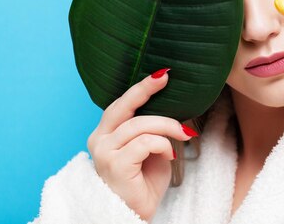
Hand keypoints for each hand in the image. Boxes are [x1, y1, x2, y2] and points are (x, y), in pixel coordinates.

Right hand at [86, 68, 197, 221]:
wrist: (133, 216)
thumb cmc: (142, 184)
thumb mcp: (150, 151)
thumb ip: (152, 131)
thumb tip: (170, 108)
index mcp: (105, 133)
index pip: (121, 104)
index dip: (140, 88)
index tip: (161, 74)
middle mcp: (100, 139)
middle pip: (123, 106)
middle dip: (145, 89)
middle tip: (165, 78)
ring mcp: (104, 152)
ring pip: (140, 125)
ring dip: (167, 125)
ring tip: (183, 133)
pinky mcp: (115, 164)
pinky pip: (145, 143)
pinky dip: (162, 144)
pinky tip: (170, 154)